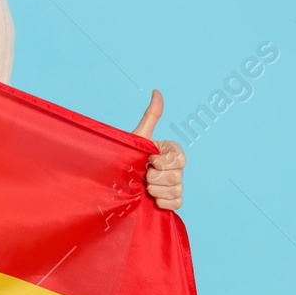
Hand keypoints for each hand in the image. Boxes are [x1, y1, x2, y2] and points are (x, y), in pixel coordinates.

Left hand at [130, 89, 184, 210]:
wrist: (114, 184)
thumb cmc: (125, 158)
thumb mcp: (139, 137)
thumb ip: (151, 116)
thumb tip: (156, 91)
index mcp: (170, 152)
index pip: (181, 159)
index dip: (163, 163)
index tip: (148, 161)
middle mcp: (176, 168)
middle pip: (178, 176)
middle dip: (156, 178)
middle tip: (143, 176)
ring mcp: (175, 185)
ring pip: (177, 190)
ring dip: (156, 190)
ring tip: (143, 187)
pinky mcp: (172, 200)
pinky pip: (177, 203)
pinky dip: (163, 202)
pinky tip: (151, 199)